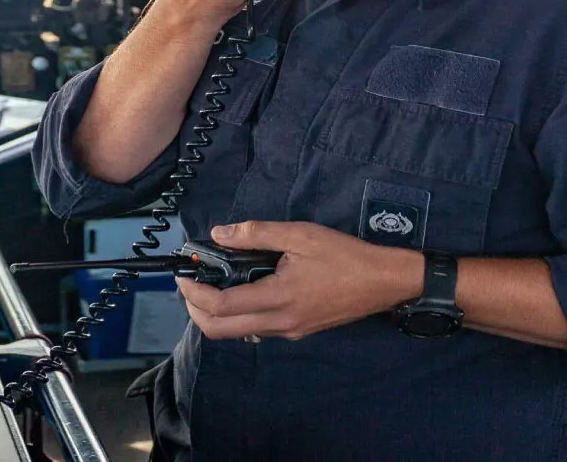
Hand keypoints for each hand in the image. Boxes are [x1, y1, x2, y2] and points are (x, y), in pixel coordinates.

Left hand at [174, 221, 422, 341]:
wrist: (383, 282)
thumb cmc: (344, 255)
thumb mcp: (301, 234)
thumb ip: (257, 233)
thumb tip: (220, 234)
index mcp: (277, 299)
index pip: (221, 306)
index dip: (194, 292)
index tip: (183, 274)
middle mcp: (279, 323)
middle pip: (220, 331)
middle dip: (195, 309)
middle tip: (189, 284)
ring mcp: (288, 331)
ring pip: (237, 333)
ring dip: (215, 313)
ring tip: (212, 283)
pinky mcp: (297, 331)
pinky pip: (257, 329)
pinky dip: (238, 314)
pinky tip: (243, 288)